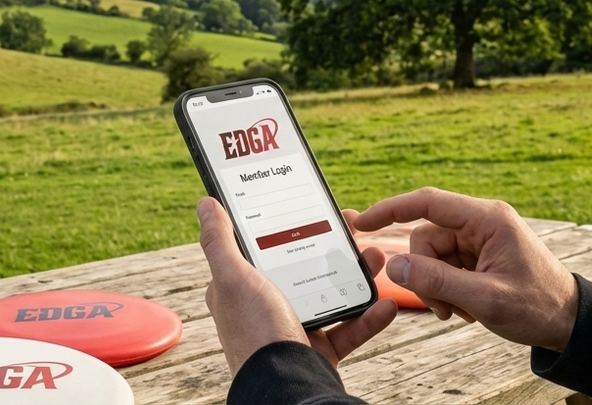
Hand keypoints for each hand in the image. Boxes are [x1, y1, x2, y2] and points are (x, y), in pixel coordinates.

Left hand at [197, 197, 398, 373]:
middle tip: (353, 232)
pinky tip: (385, 303)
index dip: (283, 230)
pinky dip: (368, 317)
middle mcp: (264, 309)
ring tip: (375, 258)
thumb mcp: (233, 279)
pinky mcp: (319, 352)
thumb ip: (220, 242)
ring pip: (330, 296)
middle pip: (302, 270)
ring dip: (356, 277)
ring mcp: (293, 330)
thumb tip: (206, 204)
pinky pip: (349, 329)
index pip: (261, 250)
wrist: (286, 388)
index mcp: (240, 290)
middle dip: (332, 251)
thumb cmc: (254, 334)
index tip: (311, 211)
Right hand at [353, 187, 578, 350]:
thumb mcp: (485, 298)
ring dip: (437, 287)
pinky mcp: (477, 255)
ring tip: (461, 310)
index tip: (362, 222)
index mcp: (488, 219)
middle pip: (425, 238)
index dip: (390, 209)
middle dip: (425, 275)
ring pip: (431, 256)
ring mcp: (479, 239)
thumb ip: (437, 281)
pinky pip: (443, 266)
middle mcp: (481, 222)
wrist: (568, 323)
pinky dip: (446, 289)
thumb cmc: (538, 307)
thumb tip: (393, 265)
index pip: (428, 202)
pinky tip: (466, 306)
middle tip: (444, 307)